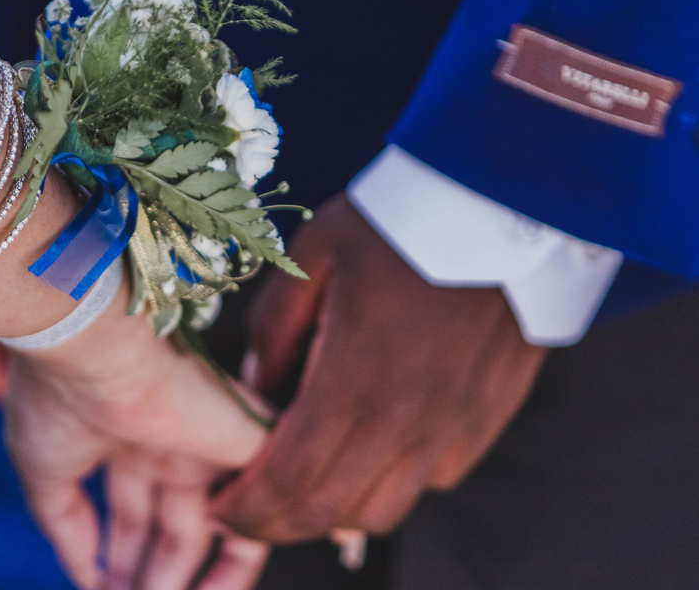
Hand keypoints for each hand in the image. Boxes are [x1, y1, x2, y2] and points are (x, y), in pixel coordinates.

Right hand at [5, 264, 269, 589]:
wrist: (94, 348)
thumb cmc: (57, 395)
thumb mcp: (44, 468)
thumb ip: (66, 522)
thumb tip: (84, 574)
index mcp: (124, 439)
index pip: (135, 512)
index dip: (121, 557)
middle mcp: (169, 443)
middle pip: (173, 526)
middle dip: (153, 578)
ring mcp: (207, 445)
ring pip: (216, 526)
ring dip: (186, 579)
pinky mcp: (245, 445)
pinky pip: (258, 514)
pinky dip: (243, 561)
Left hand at [213, 193, 548, 541]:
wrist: (505, 201)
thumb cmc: (401, 220)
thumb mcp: (315, 254)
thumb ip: (276, 325)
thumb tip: (255, 384)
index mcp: (355, 378)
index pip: (290, 479)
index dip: (247, 507)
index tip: (219, 509)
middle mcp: (408, 419)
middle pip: (333, 511)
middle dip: (278, 523)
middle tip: (247, 511)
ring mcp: (454, 425)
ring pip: (386, 508)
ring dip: (335, 511)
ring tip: (304, 484)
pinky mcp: (487, 417)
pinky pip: (434, 479)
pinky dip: (392, 482)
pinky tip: (371, 448)